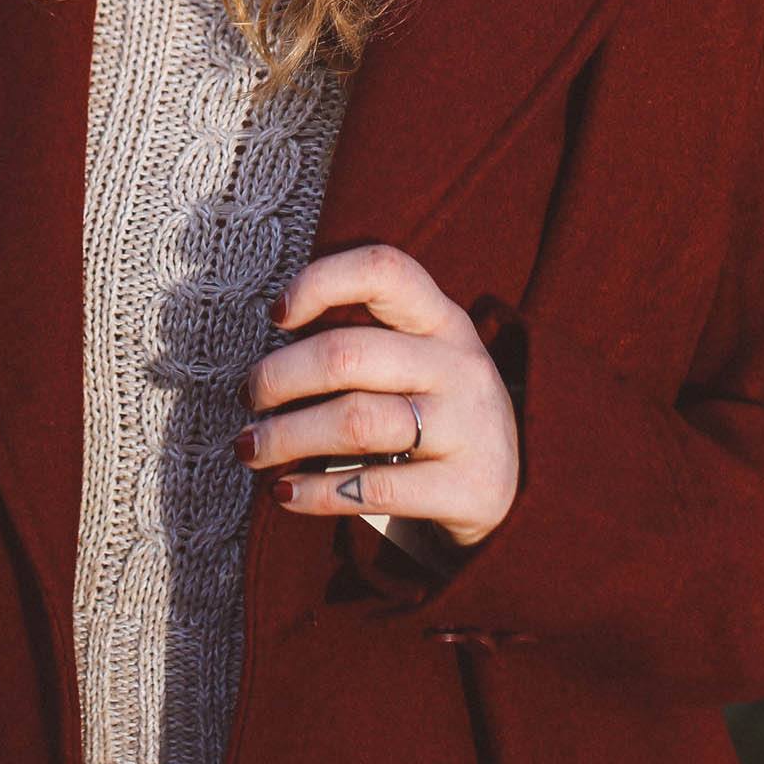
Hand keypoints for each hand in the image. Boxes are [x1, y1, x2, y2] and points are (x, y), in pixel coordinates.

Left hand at [237, 243, 520, 551]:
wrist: (514, 493)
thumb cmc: (437, 415)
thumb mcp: (420, 363)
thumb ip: (363, 343)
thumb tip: (267, 357)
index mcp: (443, 320)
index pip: (384, 270)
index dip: (321, 281)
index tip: (277, 316)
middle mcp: (460, 365)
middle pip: (349, 354)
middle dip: (279, 377)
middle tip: (249, 398)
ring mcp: (469, 427)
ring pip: (355, 421)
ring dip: (286, 437)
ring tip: (250, 450)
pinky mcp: (469, 488)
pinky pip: (374, 487)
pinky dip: (316, 492)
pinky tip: (286, 494)